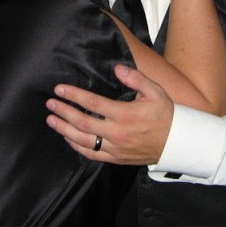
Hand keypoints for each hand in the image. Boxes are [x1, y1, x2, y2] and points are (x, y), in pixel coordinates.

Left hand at [45, 64, 173, 164]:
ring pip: (83, 140)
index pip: (92, 103)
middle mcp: (116, 132)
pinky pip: (91, 154)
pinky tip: (67, 137)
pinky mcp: (115, 158)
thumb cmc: (164, 114)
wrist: (175, 142)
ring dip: (64, 129)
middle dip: (63, 112)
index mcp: (124, 114)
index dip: (74, 95)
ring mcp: (114, 147)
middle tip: (50, 103)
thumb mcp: (154, 91)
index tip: (60, 89)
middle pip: (82, 122)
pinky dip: (76, 146)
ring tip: (51, 120)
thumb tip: (117, 68)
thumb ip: (135, 78)